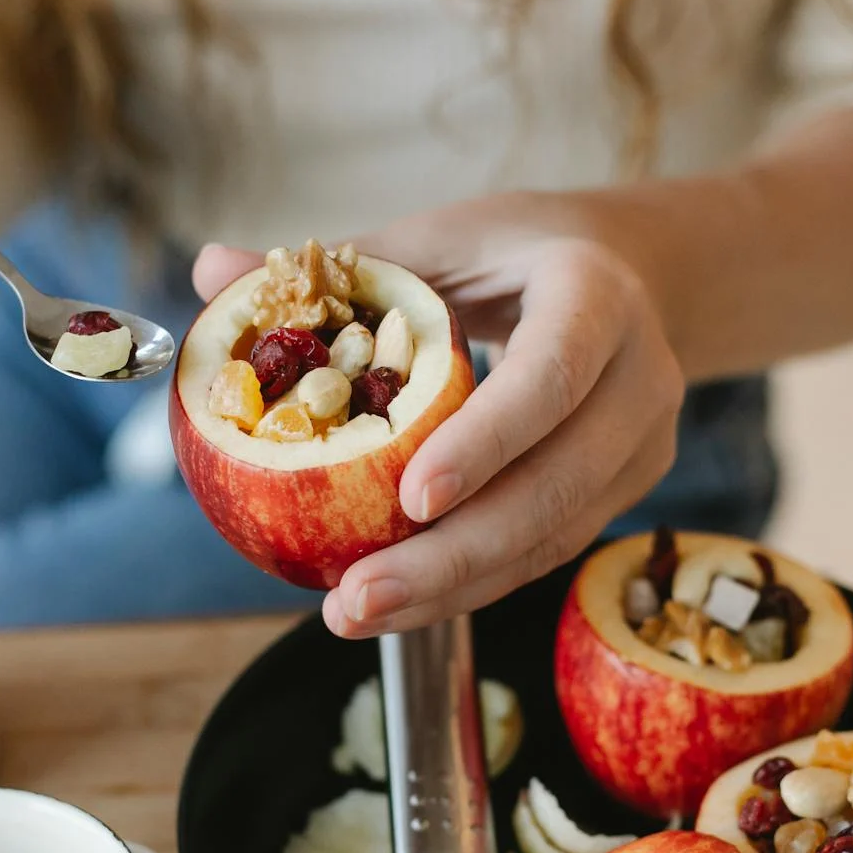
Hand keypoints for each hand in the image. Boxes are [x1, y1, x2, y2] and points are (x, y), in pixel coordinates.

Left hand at [193, 192, 685, 637]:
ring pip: (553, 537)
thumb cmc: (516, 254)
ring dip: (455, 590)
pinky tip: (400, 603)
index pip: (551, 376)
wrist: (632, 275)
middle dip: (454, 557)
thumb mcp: (440, 239)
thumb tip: (209, 269)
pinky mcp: (627, 493)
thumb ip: (343, 269)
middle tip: (358, 598)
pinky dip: (472, 583)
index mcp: (597, 296)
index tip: (410, 500)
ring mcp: (642, 446)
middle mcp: (638, 378)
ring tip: (358, 614)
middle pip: (555, 487)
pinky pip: (546, 551)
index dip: (486, 442)